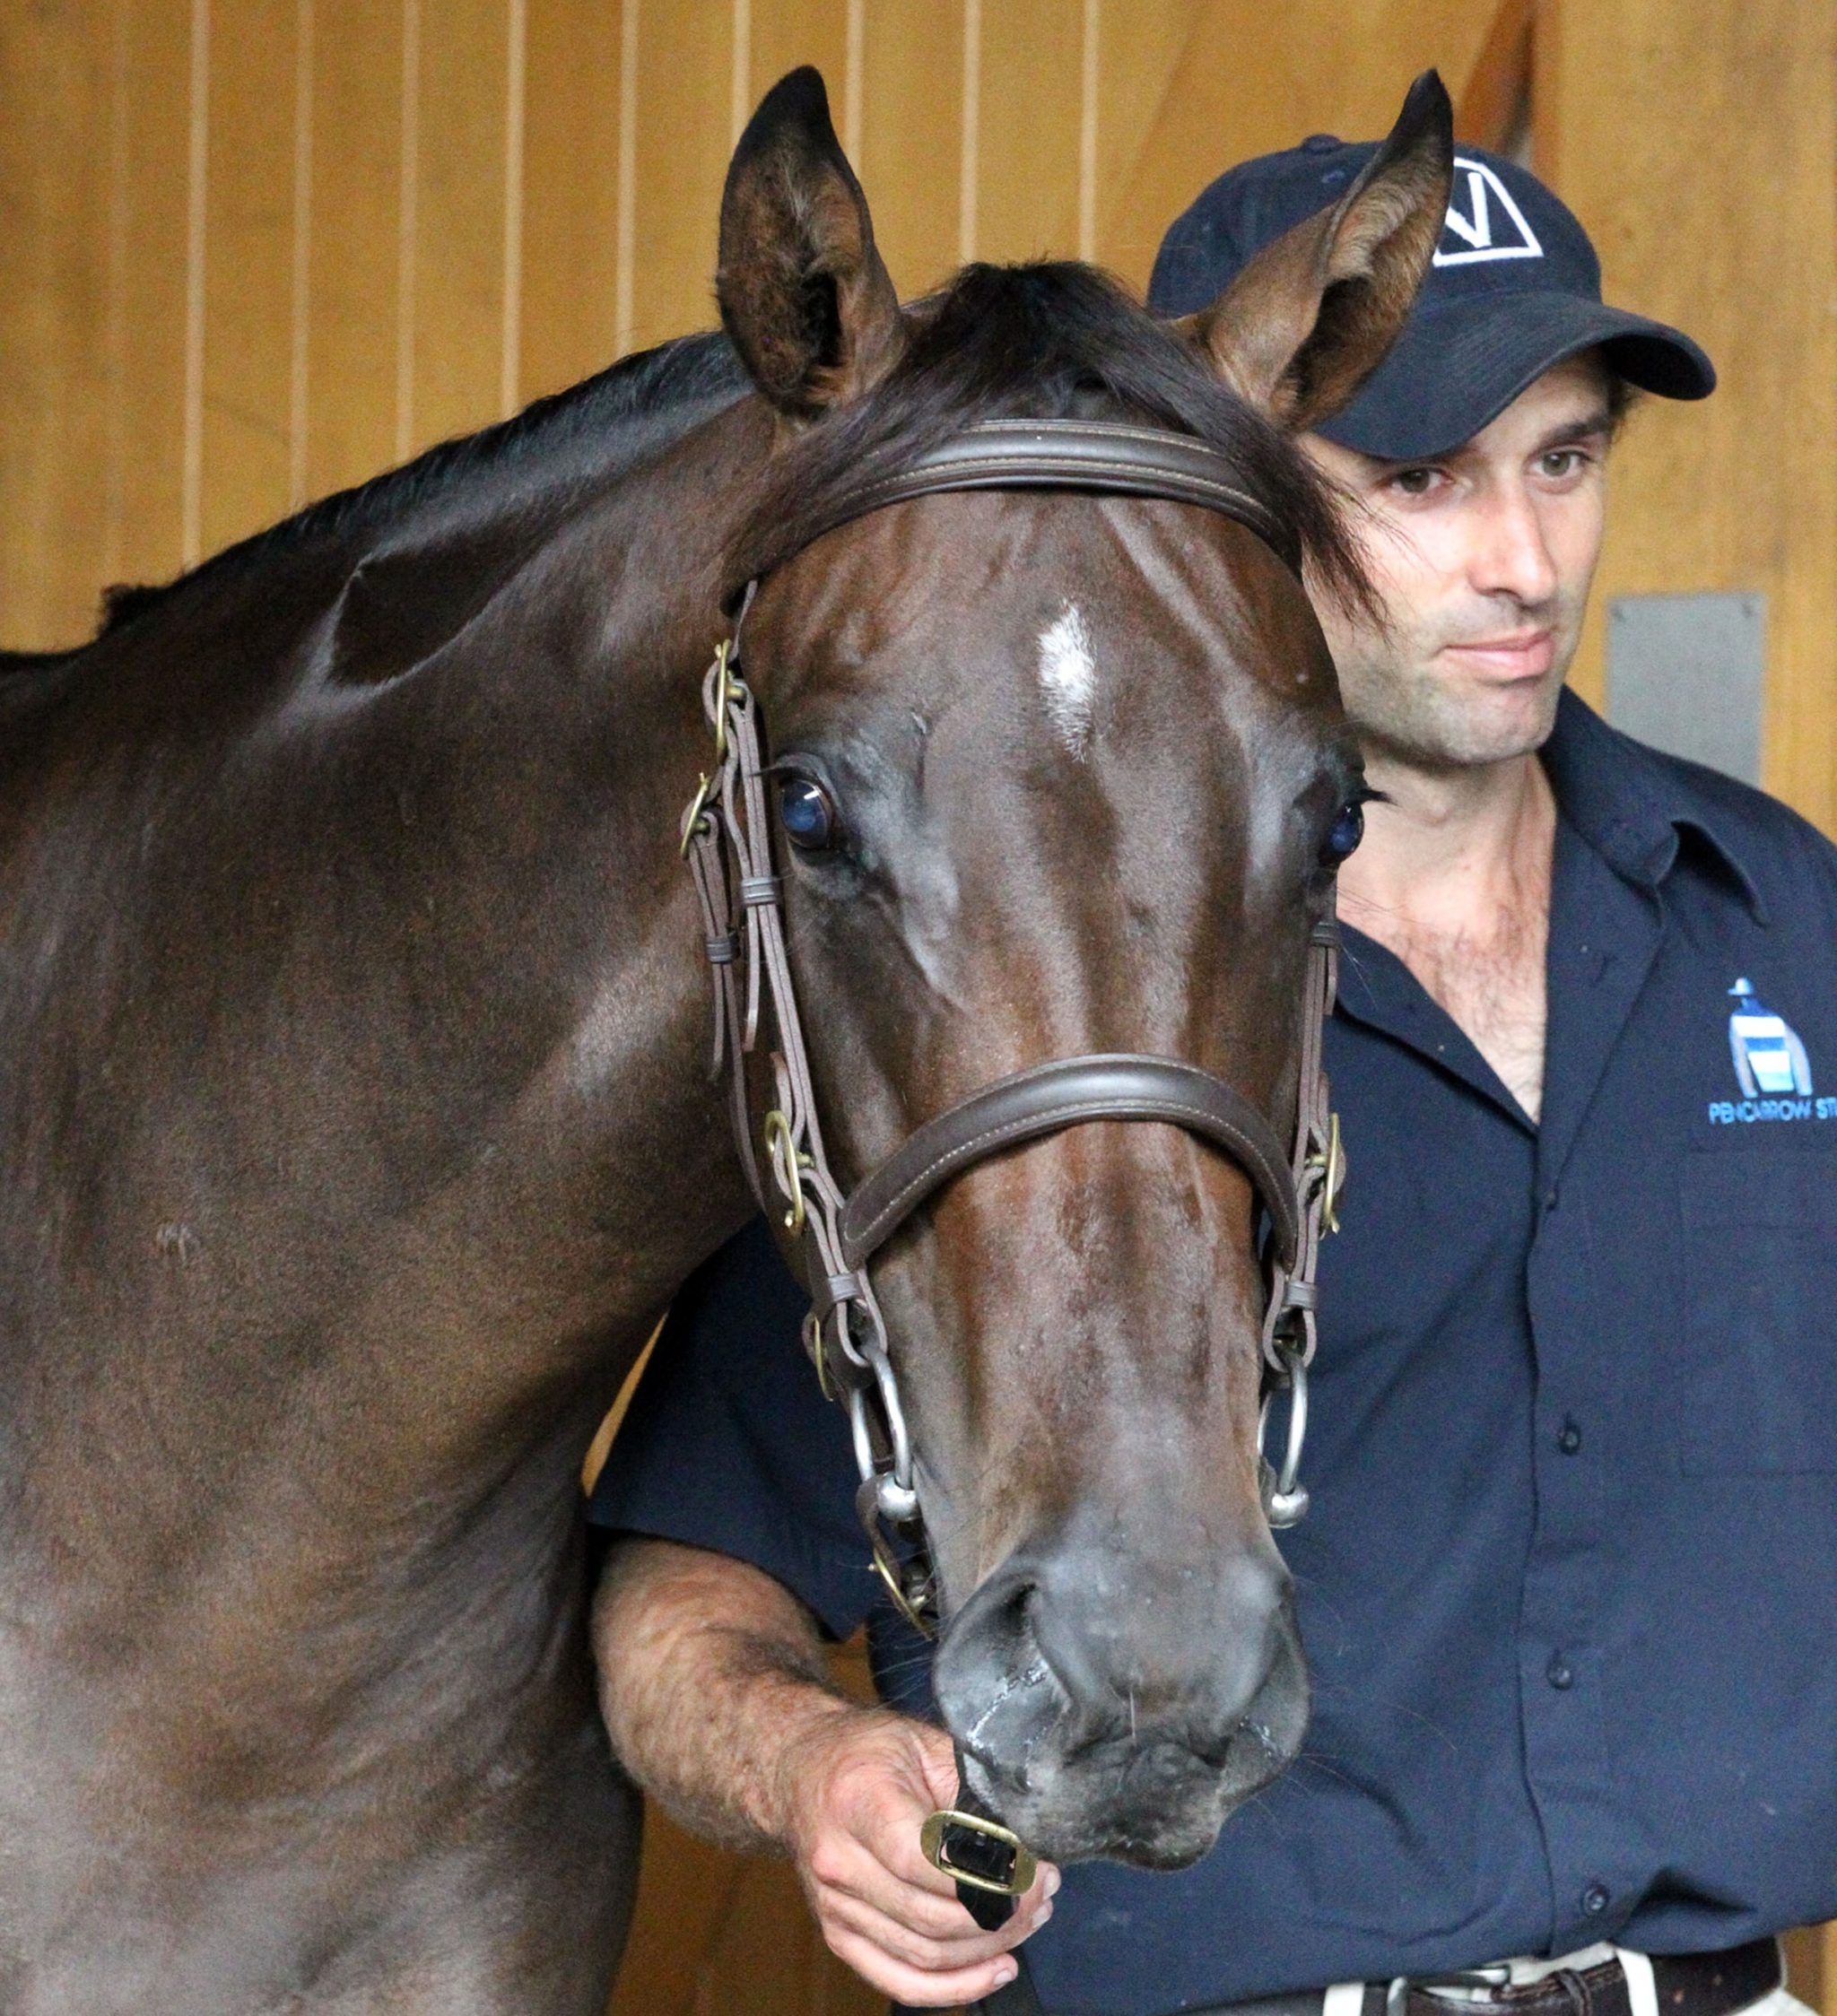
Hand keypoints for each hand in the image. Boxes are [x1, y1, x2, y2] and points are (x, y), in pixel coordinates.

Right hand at [781, 1706, 1059, 2008]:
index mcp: (859, 1800)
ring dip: (988, 1948)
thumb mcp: (924, 1743)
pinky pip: (898, 1979)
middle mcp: (839, 1860)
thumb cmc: (868, 1751)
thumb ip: (971, 1788)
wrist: (800, 1768)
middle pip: (931, 1917)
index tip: (1035, 1873)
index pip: (926, 1862)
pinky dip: (953, 1988)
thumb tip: (1027, 1836)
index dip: (989, 1880)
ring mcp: (834, 1905)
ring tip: (1028, 1921)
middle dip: (1002, 1916)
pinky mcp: (837, 1934)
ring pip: (924, 1955)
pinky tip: (994, 1969)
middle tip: (1043, 1894)